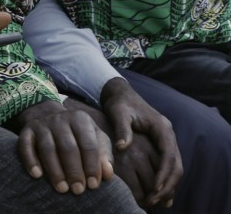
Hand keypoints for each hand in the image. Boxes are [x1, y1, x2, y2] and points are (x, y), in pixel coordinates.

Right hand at [15, 100, 114, 194]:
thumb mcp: (95, 138)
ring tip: (62, 189)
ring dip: (54, 170)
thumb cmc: (78, 134)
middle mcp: (59, 119)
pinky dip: (30, 160)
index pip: (88, 144)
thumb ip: (104, 155)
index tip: (93, 185)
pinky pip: (25, 145)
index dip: (92, 166)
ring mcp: (41, 124)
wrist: (49, 115)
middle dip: (73, 171)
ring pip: (47, 148)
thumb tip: (108, 174)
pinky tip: (37, 175)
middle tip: (78, 190)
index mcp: (80, 119)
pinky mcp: (26, 131)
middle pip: (67, 147)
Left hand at [99, 77, 182, 207]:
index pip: (168, 155)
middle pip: (176, 165)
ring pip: (175, 167)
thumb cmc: (118, 103)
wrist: (120, 94)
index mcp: (162, 128)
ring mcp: (166, 140)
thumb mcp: (118, 113)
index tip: (155, 188)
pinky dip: (165, 179)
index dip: (163, 174)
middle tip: (154, 201)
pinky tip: (156, 192)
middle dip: (168, 185)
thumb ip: (122, 129)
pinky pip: (168, 165)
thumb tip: (123, 147)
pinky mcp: (160, 144)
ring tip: (156, 201)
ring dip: (168, 186)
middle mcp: (168, 135)